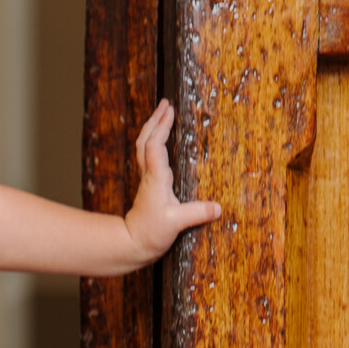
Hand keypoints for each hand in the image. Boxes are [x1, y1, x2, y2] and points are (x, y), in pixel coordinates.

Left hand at [124, 99, 220, 263]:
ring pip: (144, 147)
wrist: (131, 244)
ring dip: (152, 128)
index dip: (161, 126)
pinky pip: (148, 157)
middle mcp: (149, 175)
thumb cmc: (149, 234)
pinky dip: (154, 142)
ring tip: (163, 114)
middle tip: (165, 103)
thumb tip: (218, 208)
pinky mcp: (149, 186)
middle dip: (155, 120)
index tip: (170, 109)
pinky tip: (161, 140)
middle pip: (146, 140)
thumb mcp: (175, 224)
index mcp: (156, 178)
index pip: (155, 145)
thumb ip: (196, 214)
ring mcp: (147, 180)